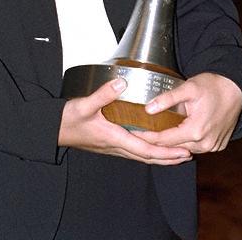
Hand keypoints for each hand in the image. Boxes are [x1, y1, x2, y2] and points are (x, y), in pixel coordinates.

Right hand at [59, 79, 191, 165]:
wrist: (53, 129)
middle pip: (147, 157)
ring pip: (141, 156)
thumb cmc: (68, 119)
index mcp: (114, 138)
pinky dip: (147, 150)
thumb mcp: (85, 105)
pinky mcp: (109, 142)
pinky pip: (133, 150)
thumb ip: (103, 94)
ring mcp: (112, 146)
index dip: (165, 152)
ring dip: (159, 156)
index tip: (182, 151)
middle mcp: (116, 146)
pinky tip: (151, 144)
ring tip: (176, 153)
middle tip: (188, 155)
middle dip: (168, 157)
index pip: (145, 150)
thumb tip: (122, 84)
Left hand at [143, 72, 241, 154]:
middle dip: (157, 142)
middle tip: (140, 134)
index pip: (165, 140)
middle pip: (174, 147)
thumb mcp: (188, 88)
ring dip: (172, 143)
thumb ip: (168, 99)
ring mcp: (213, 146)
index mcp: (196, 131)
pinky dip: (186, 142)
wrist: (236, 89)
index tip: (134, 134)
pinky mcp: (217, 145)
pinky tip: (176, 133)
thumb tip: (148, 109)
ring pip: (185, 148)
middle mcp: (205, 143)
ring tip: (155, 134)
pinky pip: (197, 147)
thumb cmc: (212, 86)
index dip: (147, 137)